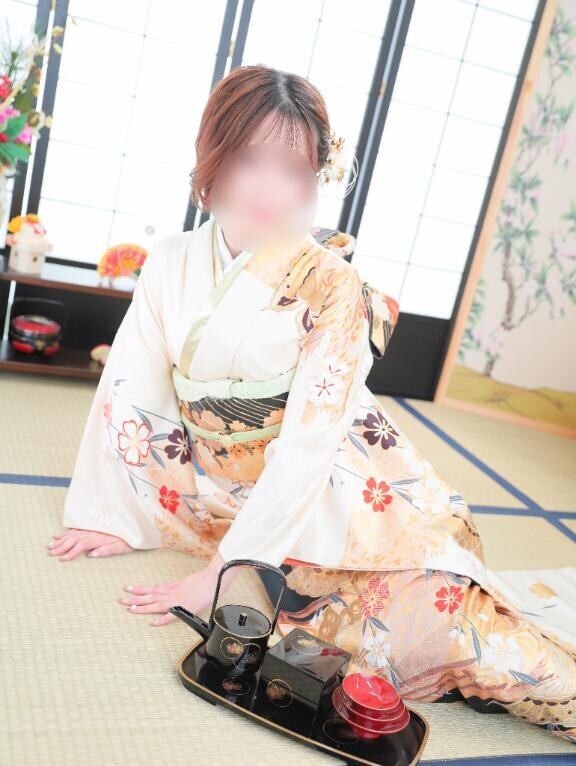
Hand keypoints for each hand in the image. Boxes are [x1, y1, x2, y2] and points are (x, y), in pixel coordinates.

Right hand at [47, 529, 132, 559]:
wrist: (136, 526)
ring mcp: (93, 527)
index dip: (71, 552)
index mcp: (100, 538)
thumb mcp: (122, 547)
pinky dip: (67, 532)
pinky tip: (59, 535)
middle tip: (50, 552)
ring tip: (50, 545)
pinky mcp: (93, 525)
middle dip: (61, 546)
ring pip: (74, 533)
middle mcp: (95, 531)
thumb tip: (91, 555)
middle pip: (75, 538)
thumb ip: (107, 550)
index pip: (82, 545)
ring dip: (62, 539)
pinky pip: (78, 528)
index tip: (62, 559)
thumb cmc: (130, 540)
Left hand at [119, 551, 237, 626]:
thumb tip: (166, 589)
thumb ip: (175, 587)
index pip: (151, 589)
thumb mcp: (184, 582)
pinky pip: (171, 616)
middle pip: (150, 596)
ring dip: (143, 607)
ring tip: (130, 609)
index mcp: (171, 588)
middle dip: (135, 599)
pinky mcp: (185, 608)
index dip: (139, 589)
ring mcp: (177, 601)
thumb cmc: (202, 581)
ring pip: (156, 605)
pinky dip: (162, 620)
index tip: (128, 589)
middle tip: (121, 600)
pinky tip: (153, 623)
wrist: (213, 579)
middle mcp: (171, 594)